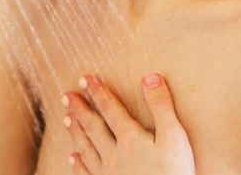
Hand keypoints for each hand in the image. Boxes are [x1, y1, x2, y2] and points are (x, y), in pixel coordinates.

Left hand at [62, 73, 195, 173]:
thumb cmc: (173, 174)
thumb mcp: (174, 136)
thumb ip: (161, 105)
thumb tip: (148, 76)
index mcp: (130, 138)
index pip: (110, 109)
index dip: (97, 92)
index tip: (85, 78)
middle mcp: (114, 155)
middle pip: (93, 127)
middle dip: (80, 110)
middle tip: (67, 96)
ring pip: (87, 149)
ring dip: (76, 132)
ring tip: (66, 119)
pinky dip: (78, 165)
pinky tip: (72, 158)